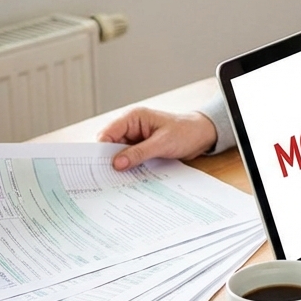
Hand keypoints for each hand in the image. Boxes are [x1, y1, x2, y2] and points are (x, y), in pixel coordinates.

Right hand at [99, 107, 216, 169]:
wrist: (203, 135)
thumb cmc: (185, 132)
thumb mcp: (162, 143)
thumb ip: (139, 153)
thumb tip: (116, 164)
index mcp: (133, 118)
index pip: (107, 134)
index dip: (100, 150)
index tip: (98, 168)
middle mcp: (131, 127)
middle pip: (110, 146)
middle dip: (109, 161)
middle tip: (106, 179)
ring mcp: (136, 139)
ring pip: (119, 154)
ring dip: (120, 166)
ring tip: (116, 182)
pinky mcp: (142, 149)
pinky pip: (130, 159)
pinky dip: (129, 168)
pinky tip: (128, 180)